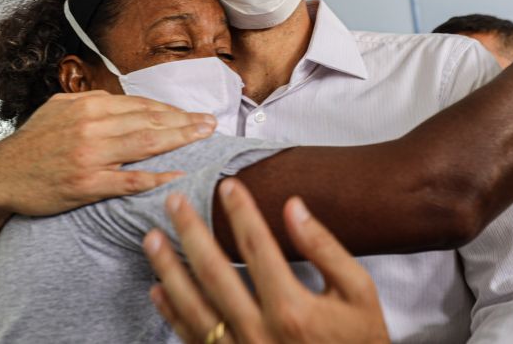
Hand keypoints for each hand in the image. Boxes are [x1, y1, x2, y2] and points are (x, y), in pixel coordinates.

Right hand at [0, 90, 215, 214]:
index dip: (171, 111)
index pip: (140, 105)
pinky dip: (155, 177)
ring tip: (204, 139)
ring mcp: (90, 155)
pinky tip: (177, 175)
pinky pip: (128, 180)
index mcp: (87, 106)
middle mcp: (91, 127)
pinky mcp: (86, 184)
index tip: (193, 115)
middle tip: (212, 124)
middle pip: (149, 121)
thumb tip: (124, 101)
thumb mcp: (58, 110)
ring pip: (145, 145)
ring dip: (180, 141)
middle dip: (185, 122)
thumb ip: (92, 103)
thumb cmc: (33, 144)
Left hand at [143, 179, 389, 343]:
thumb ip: (325, 249)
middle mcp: (259, 332)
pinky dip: (172, 313)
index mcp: (292, 308)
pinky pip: (192, 338)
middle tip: (173, 201)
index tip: (227, 184)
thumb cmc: (360, 342)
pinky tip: (158, 288)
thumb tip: (294, 207)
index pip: (256, 245)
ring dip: (169, 269)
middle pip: (214, 272)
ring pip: (193, 306)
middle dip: (190, 231)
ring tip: (152, 238)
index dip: (240, 211)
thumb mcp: (358, 293)